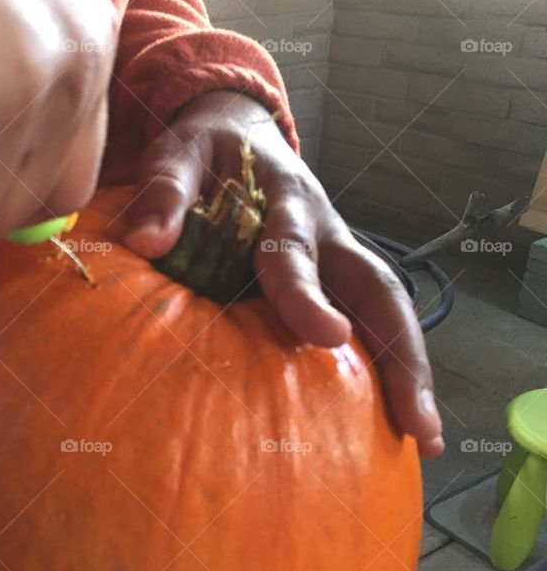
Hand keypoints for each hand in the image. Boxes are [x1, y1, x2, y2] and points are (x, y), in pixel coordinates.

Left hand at [123, 90, 443, 457]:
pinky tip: (392, 422)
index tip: (327, 337)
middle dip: (400, 352)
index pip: (296, 250)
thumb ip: (164, 190)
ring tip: (425, 438)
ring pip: (384, 310)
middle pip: (378, 289)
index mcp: (286, 200)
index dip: (308, 293)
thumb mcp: (179, 153)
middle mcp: (325, 232)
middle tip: (417, 422)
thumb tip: (145, 241)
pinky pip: (367, 320)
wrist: (236, 131)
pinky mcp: (332, 277)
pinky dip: (383, 367)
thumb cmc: (205, 151)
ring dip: (408, 370)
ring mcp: (335, 257)